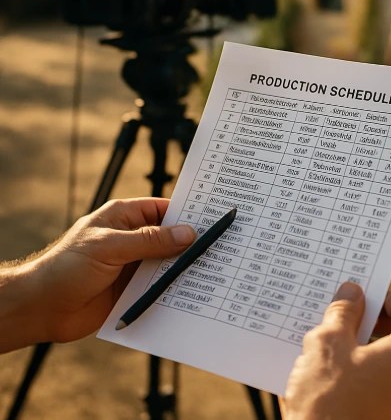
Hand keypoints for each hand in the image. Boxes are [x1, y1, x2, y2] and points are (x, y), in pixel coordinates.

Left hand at [1, 198, 195, 351]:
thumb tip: (187, 233)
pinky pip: (158, 286)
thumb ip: (150, 241)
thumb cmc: (68, 266)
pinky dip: (173, 289)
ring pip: (166, 263)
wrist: (42, 308)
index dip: (186, 214)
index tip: (212, 219)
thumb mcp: (111, 246)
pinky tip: (191, 292)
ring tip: (212, 271)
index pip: (163, 210)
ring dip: (183, 268)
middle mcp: (132, 239)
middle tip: (220, 247)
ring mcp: (133, 264)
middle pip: (169, 238)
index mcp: (124, 217)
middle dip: (190, 243)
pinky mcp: (132, 289)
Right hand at [284, 283, 390, 419]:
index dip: (386, 297)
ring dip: (368, 351)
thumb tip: (352, 292)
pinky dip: (370, 377)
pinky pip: (390, 389)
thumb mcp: (329, 343)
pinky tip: (339, 381)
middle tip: (341, 323)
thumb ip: (344, 311)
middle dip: (373, 325)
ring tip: (334, 352)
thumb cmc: (328, 400)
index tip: (360, 300)